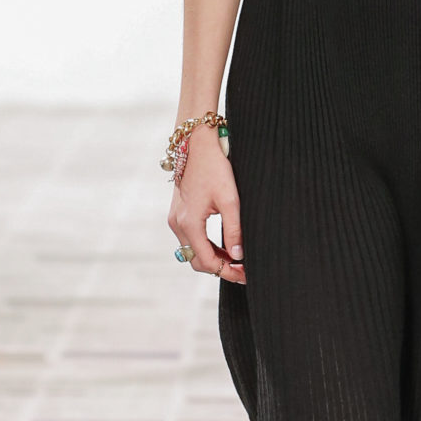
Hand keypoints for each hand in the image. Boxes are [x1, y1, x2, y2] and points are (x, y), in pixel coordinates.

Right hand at [167, 125, 242, 284]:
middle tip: (244, 270)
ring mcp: (175, 219)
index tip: (245, 275)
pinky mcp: (177, 214)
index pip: (207, 261)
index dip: (227, 272)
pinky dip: (206, 247)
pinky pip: (190, 240)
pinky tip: (223, 247)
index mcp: (189, 223)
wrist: (196, 145)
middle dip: (220, 269)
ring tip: (237, 260)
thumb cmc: (215, 168)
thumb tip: (238, 256)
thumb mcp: (231, 200)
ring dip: (213, 258)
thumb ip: (234, 230)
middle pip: (197, 260)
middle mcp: (177, 225)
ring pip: (193, 251)